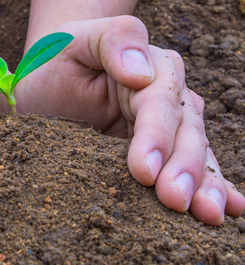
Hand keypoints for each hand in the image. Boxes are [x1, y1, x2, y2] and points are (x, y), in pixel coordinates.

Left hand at [16, 16, 244, 223]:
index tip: (145, 171)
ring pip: (195, 153)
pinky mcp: (160, 149)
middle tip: (175, 201)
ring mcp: (166, 126)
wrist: (46, 84)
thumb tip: (142, 73)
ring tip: (208, 214)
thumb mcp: (75, 42)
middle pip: (185, 132)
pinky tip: (228, 207)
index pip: (160, 104)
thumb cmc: (57, 63)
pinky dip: (211, 186)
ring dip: (204, 185)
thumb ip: (115, 41)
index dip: (156, 137)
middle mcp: (167, 97)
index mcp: (151, 68)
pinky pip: (190, 166)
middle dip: (184, 168)